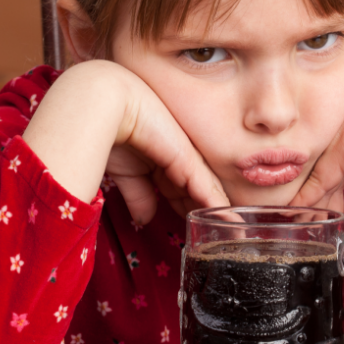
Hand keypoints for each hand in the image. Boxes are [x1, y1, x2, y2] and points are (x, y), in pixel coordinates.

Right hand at [23, 60, 228, 222]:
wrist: (108, 105)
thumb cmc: (110, 132)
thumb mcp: (127, 172)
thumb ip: (139, 195)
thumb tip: (144, 220)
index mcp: (164, 161)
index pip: (182, 192)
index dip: (190, 211)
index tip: (200, 231)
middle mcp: (179, 159)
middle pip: (198, 195)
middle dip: (208, 216)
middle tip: (223, 238)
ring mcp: (186, 159)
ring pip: (209, 194)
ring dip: (221, 217)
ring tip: (235, 236)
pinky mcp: (188, 161)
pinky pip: (207, 190)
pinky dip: (219, 209)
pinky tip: (230, 224)